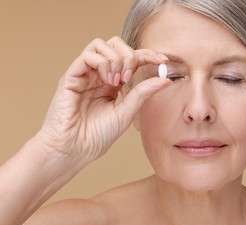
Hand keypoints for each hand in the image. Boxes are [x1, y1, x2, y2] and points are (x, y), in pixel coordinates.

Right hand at [36, 36, 170, 171]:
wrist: (74, 150)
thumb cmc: (97, 136)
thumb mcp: (126, 113)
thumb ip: (143, 93)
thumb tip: (166, 80)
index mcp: (113, 84)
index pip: (131, 59)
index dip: (148, 55)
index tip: (164, 59)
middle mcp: (99, 76)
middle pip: (116, 45)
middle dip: (130, 55)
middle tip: (130, 76)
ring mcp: (85, 75)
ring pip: (101, 45)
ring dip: (116, 58)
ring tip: (118, 80)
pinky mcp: (72, 76)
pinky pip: (88, 55)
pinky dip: (103, 63)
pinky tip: (108, 81)